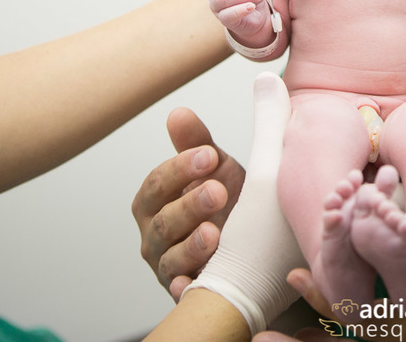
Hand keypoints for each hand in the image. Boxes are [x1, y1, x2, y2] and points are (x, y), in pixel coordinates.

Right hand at [132, 107, 245, 299]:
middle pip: (164, 221)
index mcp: (155, 201)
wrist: (250, 248)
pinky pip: (181, 293)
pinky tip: (197, 281)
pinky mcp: (184, 291)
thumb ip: (196, 144)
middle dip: (190, 204)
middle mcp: (155, 235)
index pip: (158, 183)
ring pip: (172, 257)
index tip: (210, 154)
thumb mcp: (215, 170)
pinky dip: (186, 288)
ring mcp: (168, 266)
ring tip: (216, 233)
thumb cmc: (227, 202)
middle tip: (219, 190)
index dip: (181, 168)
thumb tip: (178, 112)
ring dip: (193, 245)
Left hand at [267, 161, 405, 341]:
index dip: (337, 296)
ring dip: (331, 311)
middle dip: (324, 304)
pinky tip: (326, 293)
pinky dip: (353, 312)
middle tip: (282, 286)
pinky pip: (383, 326)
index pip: (381, 316)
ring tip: (283, 302)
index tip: (301, 272)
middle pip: (362, 326)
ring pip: (368, 332)